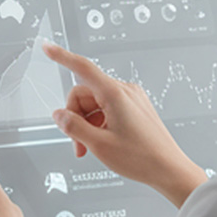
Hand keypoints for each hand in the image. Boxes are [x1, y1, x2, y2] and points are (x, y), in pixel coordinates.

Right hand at [44, 43, 207, 205]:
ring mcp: (132, 99)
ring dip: (87, 124)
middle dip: (76, 117)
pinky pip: (108, 108)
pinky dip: (99, 124)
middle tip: (77, 144)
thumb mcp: (98, 145)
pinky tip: (102, 141)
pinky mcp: (135, 108)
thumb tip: (59, 115)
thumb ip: (73, 127)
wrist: (169, 169)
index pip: (82, 67)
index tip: (47, 48)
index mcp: (115, 94)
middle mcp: (125, 91)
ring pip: (95, 103)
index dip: (61, 56)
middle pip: (85, 93)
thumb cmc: (142, 158)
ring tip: (90, 147)